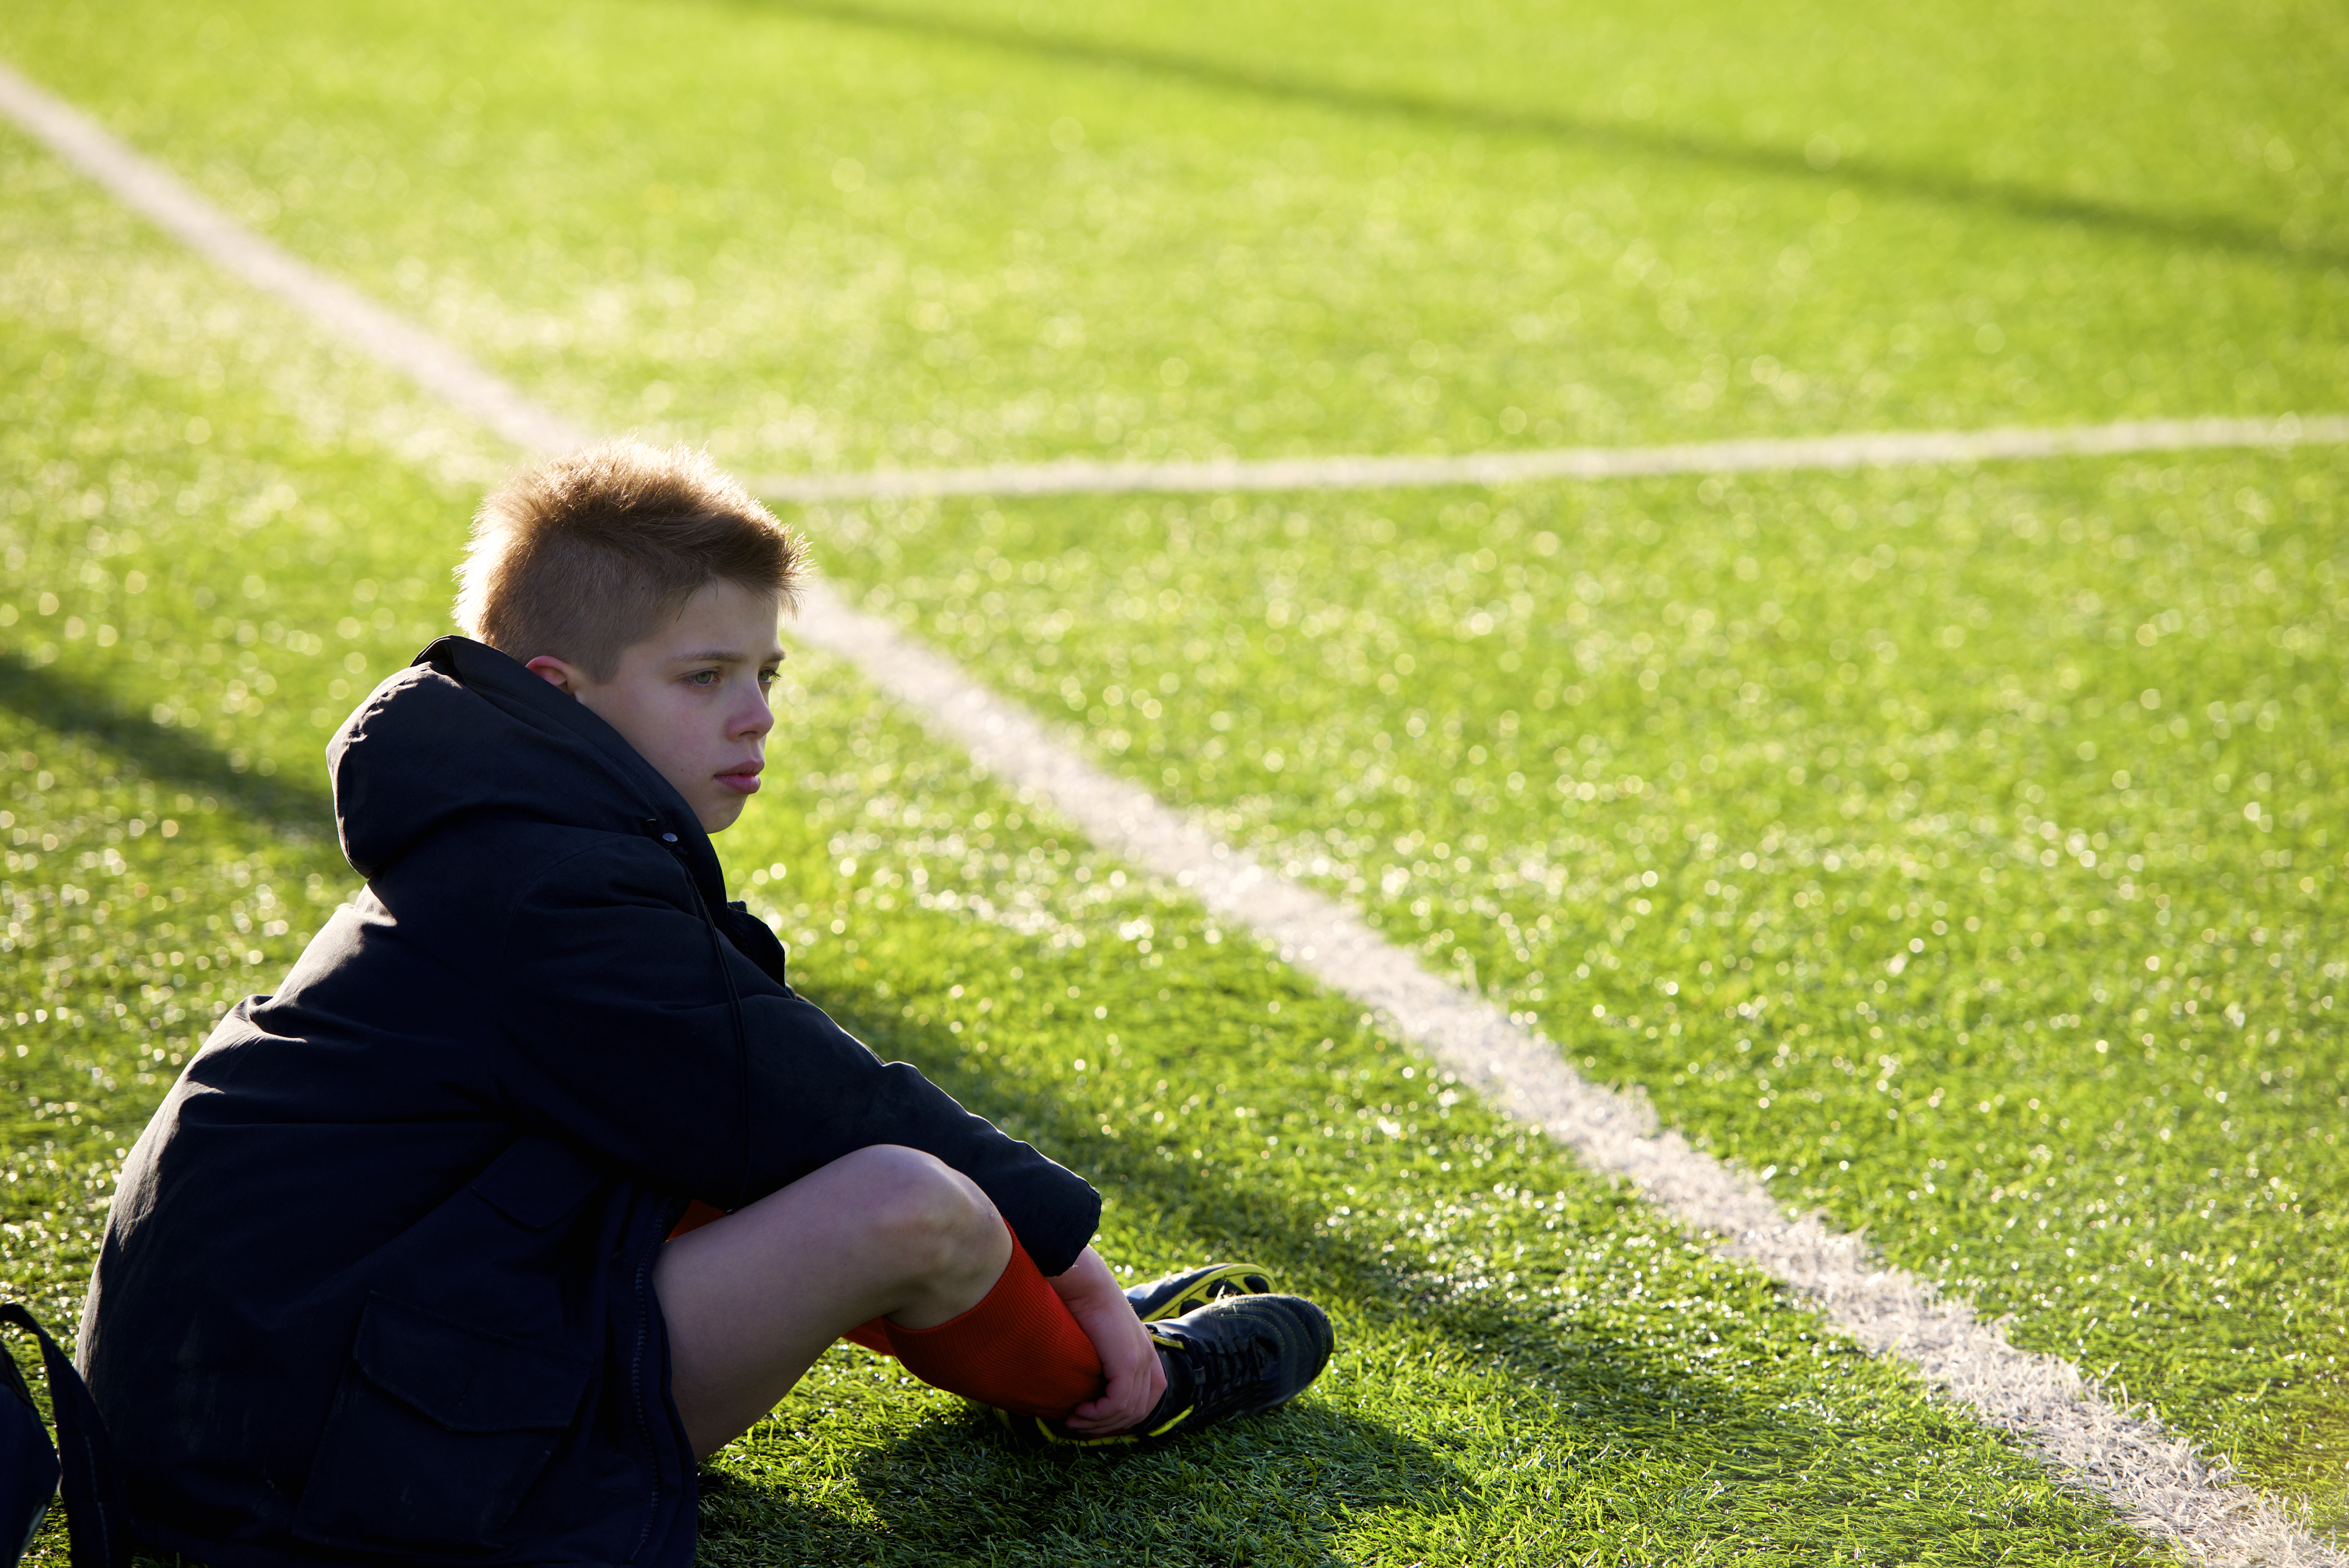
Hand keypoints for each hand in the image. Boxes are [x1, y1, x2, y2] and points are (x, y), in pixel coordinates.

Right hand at [1046, 1246, 1165, 1434]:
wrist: (1084, 1283)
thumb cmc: (1083, 1305)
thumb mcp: (1098, 1338)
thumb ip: (1102, 1360)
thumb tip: (1086, 1385)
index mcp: (1144, 1352)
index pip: (1149, 1399)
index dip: (1125, 1418)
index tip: (1096, 1422)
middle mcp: (1148, 1357)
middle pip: (1139, 1411)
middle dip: (1109, 1426)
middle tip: (1080, 1427)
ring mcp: (1140, 1360)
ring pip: (1128, 1411)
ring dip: (1099, 1423)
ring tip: (1074, 1421)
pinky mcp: (1127, 1362)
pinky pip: (1118, 1403)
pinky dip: (1098, 1414)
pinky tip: (1078, 1411)